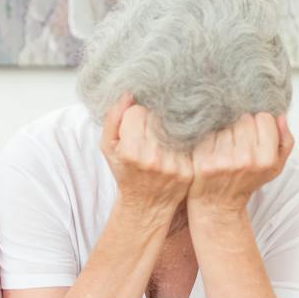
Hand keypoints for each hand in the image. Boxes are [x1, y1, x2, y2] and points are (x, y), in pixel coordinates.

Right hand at [99, 93, 194, 223]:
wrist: (146, 204)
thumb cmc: (125, 172)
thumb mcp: (108, 147)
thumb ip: (113, 118)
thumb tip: (128, 93)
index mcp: (130, 151)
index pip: (137, 112)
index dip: (135, 116)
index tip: (135, 127)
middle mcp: (152, 158)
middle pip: (158, 117)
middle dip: (154, 119)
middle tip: (151, 131)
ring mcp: (172, 164)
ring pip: (175, 125)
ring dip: (170, 127)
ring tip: (163, 138)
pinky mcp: (188, 169)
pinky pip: (190, 140)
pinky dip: (184, 137)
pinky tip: (177, 145)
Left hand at [188, 113, 292, 217]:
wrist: (218, 205)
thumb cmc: (246, 182)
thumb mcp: (274, 166)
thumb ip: (284, 140)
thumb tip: (280, 116)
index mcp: (266, 159)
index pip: (264, 118)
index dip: (259, 123)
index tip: (254, 134)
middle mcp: (245, 159)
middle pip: (244, 119)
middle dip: (241, 126)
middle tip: (238, 141)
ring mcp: (222, 161)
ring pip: (225, 124)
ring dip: (224, 131)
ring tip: (224, 147)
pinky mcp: (202, 161)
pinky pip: (207, 133)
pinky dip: (209, 138)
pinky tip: (211, 150)